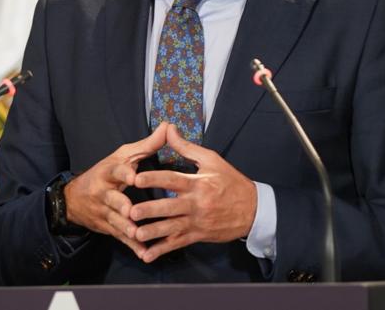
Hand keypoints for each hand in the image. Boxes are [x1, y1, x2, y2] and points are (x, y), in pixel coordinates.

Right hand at [63, 122, 167, 257]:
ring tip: (138, 234)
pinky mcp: (107, 227)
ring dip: (127, 229)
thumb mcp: (123, 156)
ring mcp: (104, 212)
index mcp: (109, 172)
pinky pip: (120, 237)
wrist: (75, 198)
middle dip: (121, 206)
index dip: (123, 174)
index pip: (115, 171)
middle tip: (131, 212)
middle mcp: (103, 193)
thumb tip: (169, 126)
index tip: (133, 177)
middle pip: (112, 199)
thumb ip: (147, 145)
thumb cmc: (106, 172)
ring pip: (116, 221)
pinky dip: (132, 246)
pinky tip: (145, 253)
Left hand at [129, 124, 256, 262]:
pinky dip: (162, 250)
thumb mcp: (211, 160)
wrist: (253, 209)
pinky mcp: (198, 235)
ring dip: (153, 232)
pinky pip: (178, 244)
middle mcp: (196, 203)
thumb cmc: (231, 182)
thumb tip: (168, 129)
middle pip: (169, 207)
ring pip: (172, 228)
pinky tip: (147, 255)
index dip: (154, 179)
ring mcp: (197, 221)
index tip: (136, 178)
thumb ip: (186, 147)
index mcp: (198, 183)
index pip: (172, 180)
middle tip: (131, 211)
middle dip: (150, 210)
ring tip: (135, 234)